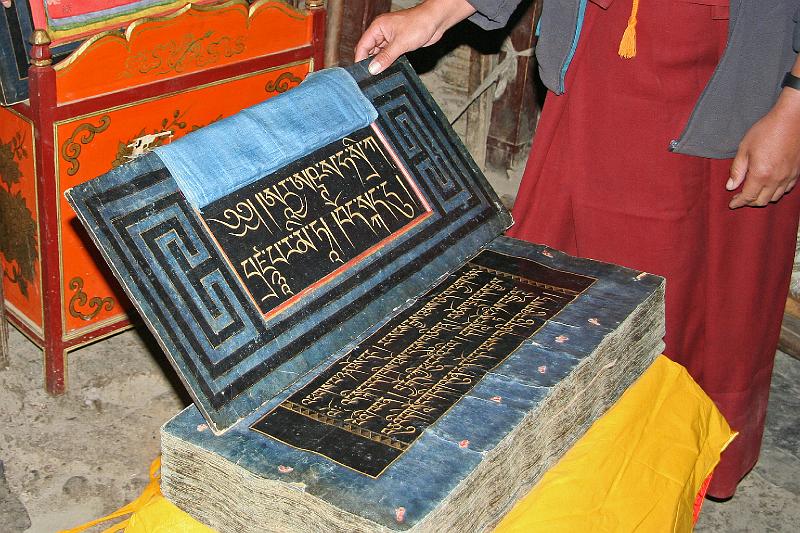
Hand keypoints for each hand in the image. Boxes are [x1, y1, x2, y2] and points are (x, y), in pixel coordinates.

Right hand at [354, 0, 475, 74]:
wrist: (436, 21)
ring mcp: (390, 38)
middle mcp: (381, 32)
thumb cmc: (419, 24)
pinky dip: (388, 62)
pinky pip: (388, 55)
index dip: (361, 60)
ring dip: (380, 63)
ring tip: (380, 74)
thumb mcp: (400, 43)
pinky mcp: (398, 44)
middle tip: (371, 76)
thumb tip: (372, 69)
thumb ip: (385, 57)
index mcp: (377, 27)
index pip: (363, 45)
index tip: (362, 73)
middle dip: (370, 62)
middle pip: (369, 51)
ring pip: (379, 54)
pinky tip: (389, 69)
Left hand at [727, 85, 799, 208]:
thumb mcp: (744, 149)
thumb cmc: (766, 131)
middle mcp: (776, 179)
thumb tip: (730, 186)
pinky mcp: (797, 171)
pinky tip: (770, 185)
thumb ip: (737, 170)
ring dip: (763, 198)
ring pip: (775, 197)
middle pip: (762, 201)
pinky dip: (776, 191)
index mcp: (761, 174)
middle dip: (749, 202)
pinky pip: (787, 189)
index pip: (748, 197)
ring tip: (754, 192)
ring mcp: (788, 176)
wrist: (791, 120)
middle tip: (740, 197)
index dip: (738, 202)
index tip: (732, 204)